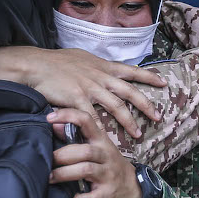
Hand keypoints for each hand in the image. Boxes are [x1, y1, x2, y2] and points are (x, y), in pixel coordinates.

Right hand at [0, 46, 166, 137]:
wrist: (35, 64)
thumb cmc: (55, 61)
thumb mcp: (81, 58)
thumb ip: (94, 66)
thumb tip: (101, 69)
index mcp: (102, 66)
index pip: (131, 70)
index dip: (148, 77)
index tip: (163, 83)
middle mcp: (100, 76)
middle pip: (129, 92)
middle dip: (146, 105)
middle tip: (158, 116)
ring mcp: (89, 87)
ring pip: (116, 106)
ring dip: (129, 121)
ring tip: (138, 134)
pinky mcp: (77, 99)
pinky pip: (93, 118)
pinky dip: (102, 130)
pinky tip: (109, 140)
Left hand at [47, 108, 146, 197]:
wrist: (133, 188)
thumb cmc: (108, 165)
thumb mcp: (97, 147)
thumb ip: (76, 136)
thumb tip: (54, 125)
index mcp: (101, 140)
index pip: (87, 120)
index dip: (68, 116)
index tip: (49, 118)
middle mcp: (106, 155)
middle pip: (84, 150)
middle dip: (62, 155)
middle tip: (47, 161)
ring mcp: (109, 175)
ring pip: (86, 170)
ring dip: (64, 174)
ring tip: (50, 178)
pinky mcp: (108, 194)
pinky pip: (91, 197)